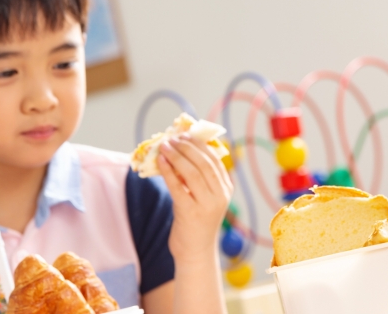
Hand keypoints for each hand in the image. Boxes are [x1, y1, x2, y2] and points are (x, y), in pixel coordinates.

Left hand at [158, 136, 233, 261]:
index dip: (199, 144)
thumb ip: (197, 178)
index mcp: (226, 188)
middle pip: (204, 163)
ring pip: (192, 172)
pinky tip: (160, 161)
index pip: (214, 159)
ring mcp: (207, 204)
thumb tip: (179, 152)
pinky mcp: (190, 213)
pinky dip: (168, 171)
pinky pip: (178, 186)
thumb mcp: (203, 197)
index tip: (185, 135)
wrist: (196, 252)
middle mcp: (220, 195)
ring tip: (164, 146)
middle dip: (187, 147)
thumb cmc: (197, 222)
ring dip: (176, 155)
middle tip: (172, 138)